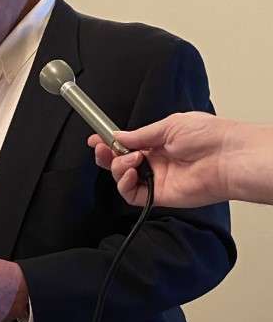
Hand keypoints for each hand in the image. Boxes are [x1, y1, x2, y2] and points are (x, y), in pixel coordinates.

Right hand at [89, 113, 233, 207]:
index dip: (110, 142)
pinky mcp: (158, 196)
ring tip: (132, 158)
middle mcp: (156, 161)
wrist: (226, 157)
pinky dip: (124, 183)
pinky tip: (132, 172)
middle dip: (107, 155)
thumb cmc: (208, 136)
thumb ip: (140, 134)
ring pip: (123, 178)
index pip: (127, 144)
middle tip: (102, 148)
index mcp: (159, 142)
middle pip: (120, 162)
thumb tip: (118, 137)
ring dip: (118, 167)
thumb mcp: (169, 125)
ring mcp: (156, 179)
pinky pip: (131, 194)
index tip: (96, 139)